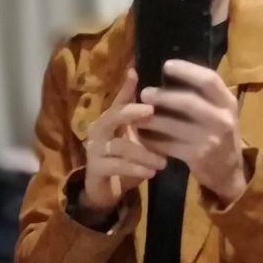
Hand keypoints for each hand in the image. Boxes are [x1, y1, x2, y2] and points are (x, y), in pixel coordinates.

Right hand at [80, 69, 165, 222]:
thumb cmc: (124, 160)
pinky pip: (116, 166)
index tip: (135, 72)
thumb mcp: (136, 140)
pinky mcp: (96, 169)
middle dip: (131, 112)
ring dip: (143, 153)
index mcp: (110, 120)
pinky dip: (135, 168)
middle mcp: (99, 130)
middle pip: (112, 116)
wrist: (105, 190)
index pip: (118, 100)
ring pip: (119, 146)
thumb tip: (167, 104)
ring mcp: (95, 150)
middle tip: (151, 111)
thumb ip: (146, 124)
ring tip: (163, 162)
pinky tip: (151, 172)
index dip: (126, 88)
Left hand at [139, 59, 248, 205]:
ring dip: (151, 119)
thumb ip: (202, 95)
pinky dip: (152, 140)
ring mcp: (210, 139)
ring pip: (173, 125)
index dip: (186, 70)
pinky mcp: (197, 156)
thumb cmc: (219, 133)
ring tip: (136, 116)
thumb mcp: (219, 111)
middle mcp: (222, 119)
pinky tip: (142, 135)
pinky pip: (167, 145)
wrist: (229, 171)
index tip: (166, 66)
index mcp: (227, 102)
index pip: (209, 80)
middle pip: (188, 101)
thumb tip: (167, 72)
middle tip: (143, 93)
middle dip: (163, 96)